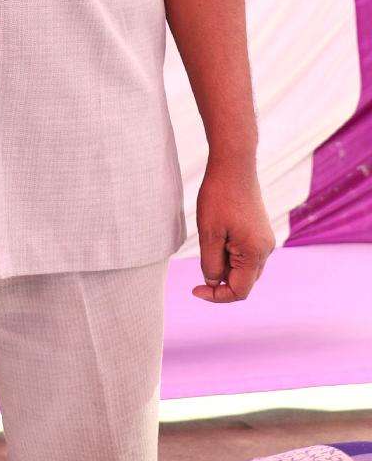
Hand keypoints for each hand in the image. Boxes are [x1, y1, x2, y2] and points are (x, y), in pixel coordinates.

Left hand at [192, 156, 273, 301]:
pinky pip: (245, 253)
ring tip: (208, 242)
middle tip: (199, 263)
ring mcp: (265, 240)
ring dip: (224, 266)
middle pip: (244, 281)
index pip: (239, 291)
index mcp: (255, 253)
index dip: (216, 296)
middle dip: (220, 280)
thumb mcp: (209, 234)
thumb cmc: (219, 197)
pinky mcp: (260, 231)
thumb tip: (213, 283)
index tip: (194, 290)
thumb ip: (211, 264)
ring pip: (244, 268)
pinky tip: (216, 236)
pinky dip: (229, 254)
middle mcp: (266, 250)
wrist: (234, 165)